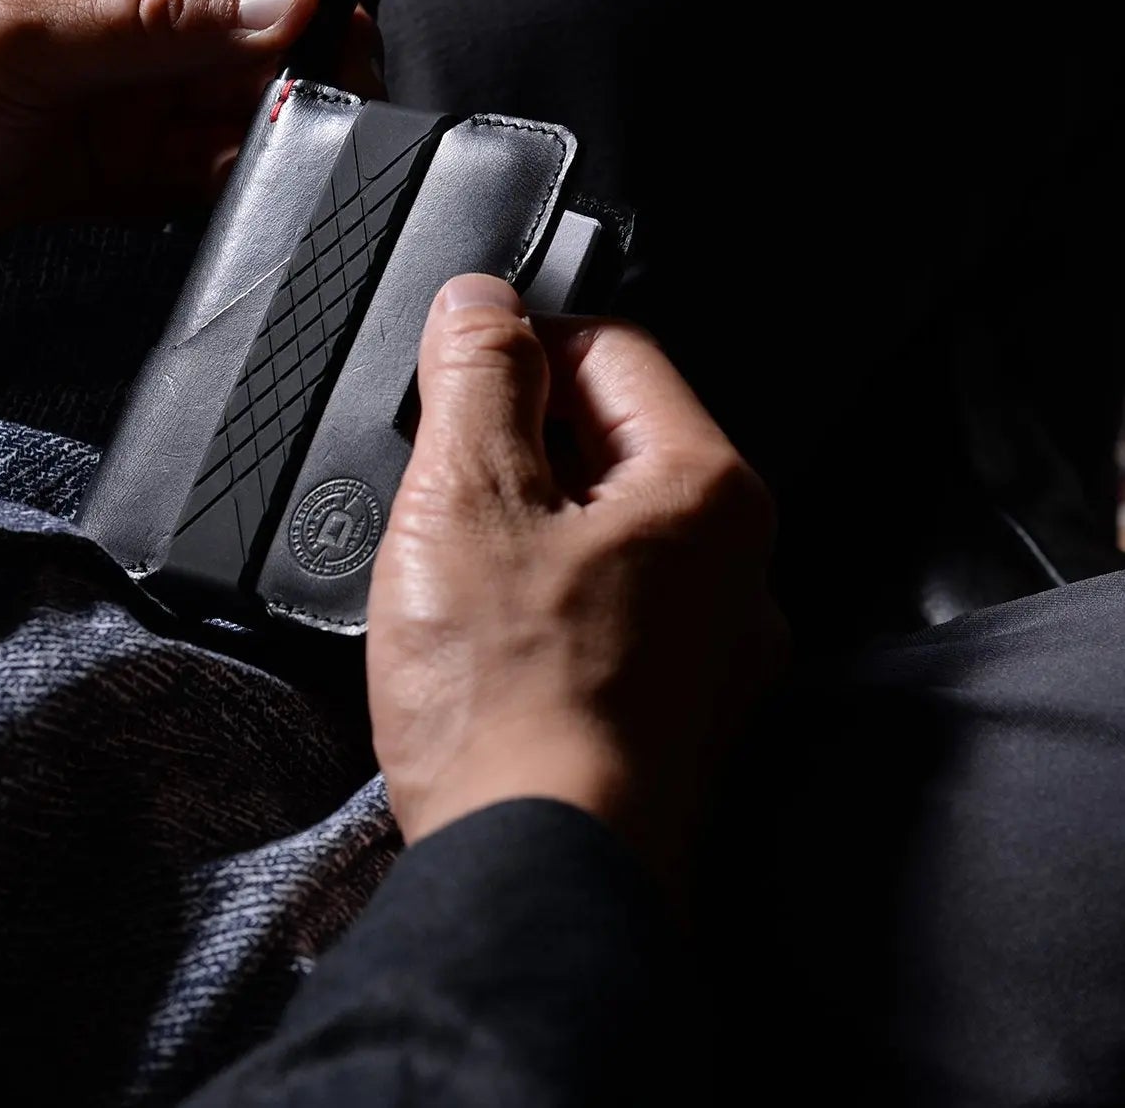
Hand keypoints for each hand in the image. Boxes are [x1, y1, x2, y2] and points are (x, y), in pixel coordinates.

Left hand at [0, 0, 427, 303]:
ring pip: (259, 57)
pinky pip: (227, 133)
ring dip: (283, 95)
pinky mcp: (143, 130)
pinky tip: (232, 175)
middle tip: (332, 68)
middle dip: (310, 16)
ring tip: (284, 132)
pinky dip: (243, 157)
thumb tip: (288, 0)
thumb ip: (159, 20)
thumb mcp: (19, 37)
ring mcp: (140, 52)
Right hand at [367, 275, 785, 873]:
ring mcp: (713, 648)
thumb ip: (479, 374)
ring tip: (458, 573)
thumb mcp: (467, 498)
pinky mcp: (676, 710)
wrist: (533, 878)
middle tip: (443, 488)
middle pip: (613, 441)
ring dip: (527, 525)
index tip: (457, 376)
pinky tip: (489, 638)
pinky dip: (545, 599)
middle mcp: (737, 567)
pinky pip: (608, 608)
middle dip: (517, 443)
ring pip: (606, 528)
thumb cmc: (510, 705)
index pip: (613, 348)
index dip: (519, 347)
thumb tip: (482, 301)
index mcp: (707, 491)